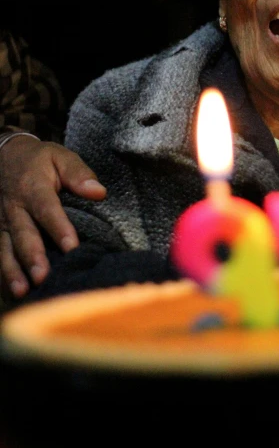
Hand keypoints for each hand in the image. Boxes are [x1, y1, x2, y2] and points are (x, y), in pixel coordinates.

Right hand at [0, 137, 105, 299]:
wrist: (4, 155)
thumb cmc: (39, 160)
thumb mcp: (60, 156)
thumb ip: (79, 174)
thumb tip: (99, 192)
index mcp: (33, 188)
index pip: (47, 209)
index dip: (59, 228)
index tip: (72, 247)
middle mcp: (14, 208)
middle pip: (23, 234)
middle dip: (32, 257)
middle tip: (43, 277)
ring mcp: (2, 222)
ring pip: (6, 249)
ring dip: (13, 271)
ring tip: (23, 291)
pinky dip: (4, 274)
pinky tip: (13, 293)